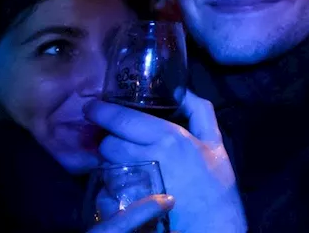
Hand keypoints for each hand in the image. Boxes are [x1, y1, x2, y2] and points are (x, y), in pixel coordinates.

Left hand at [88, 92, 246, 232]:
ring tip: (124, 169)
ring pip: (103, 167)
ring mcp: (135, 185)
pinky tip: (124, 191)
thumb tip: (180, 88)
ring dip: (109, 166)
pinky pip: (104, 193)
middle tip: (119, 145)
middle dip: (109, 142)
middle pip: (108, 143)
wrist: (213, 226)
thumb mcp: (215, 142)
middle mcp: (149, 157)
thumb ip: (199, 111)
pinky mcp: (126, 208)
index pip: (122, 119)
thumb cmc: (216, 184)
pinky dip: (108, 191)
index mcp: (169, 137)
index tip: (92, 107)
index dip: (101, 111)